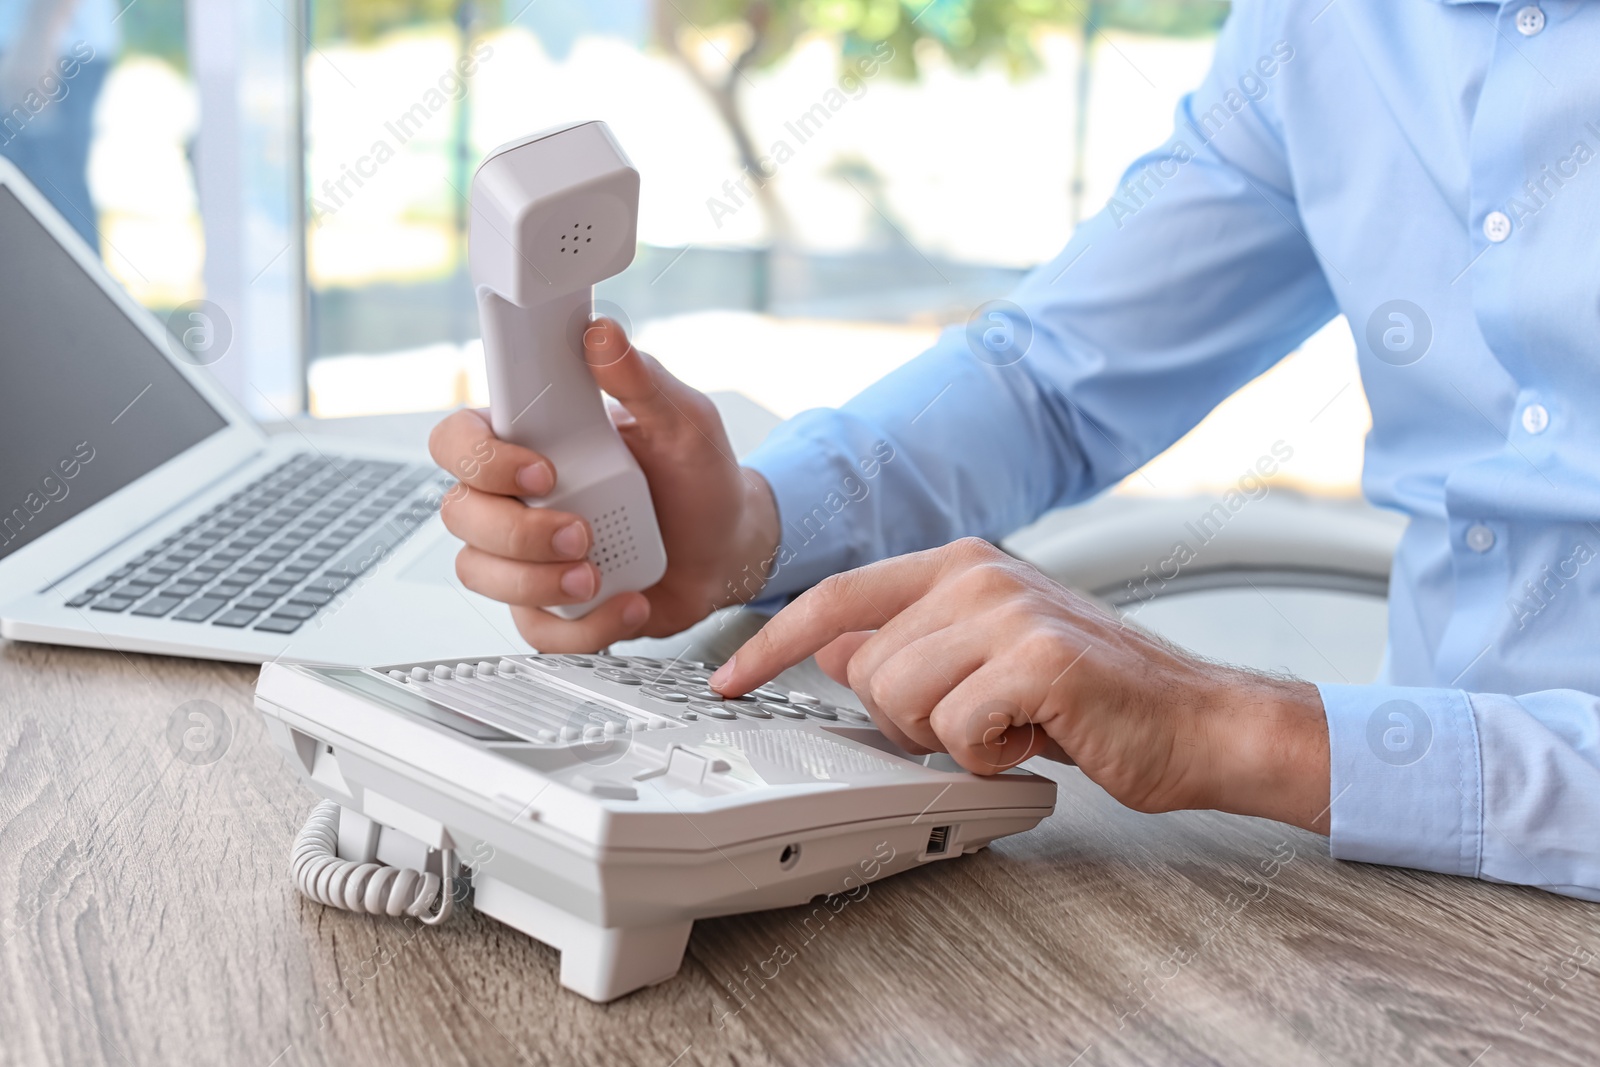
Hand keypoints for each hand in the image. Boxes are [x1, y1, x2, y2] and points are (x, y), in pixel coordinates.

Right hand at [428, 318, 779, 650]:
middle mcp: (517, 497)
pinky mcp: (551, 605)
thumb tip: (603, 334)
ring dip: (535, 581)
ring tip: (597, 575)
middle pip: (460, 514)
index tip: (542, 469)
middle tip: (582, 533)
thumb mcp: (682, 422)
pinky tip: (627, 604)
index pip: (457, 440)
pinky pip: (534, 629)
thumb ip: (642, 380)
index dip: (480, 458)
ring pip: (480, 573)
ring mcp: (528, 555)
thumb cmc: (698, 478)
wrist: (728, 547)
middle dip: (516, 531)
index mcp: (532, 440)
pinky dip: (581, 627)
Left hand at [709, 538, 1331, 832]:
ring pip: (902, 701)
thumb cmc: (1097, 697)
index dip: (773, 642)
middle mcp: (980, 574)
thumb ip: (914, 644)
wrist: (1200, 721)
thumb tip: (838, 650)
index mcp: (961, 566)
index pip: (838, 598)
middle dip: (909, 720)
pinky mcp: (1039, 659)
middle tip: (980, 723)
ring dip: (954, 739)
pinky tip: (1038, 739)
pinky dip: (992, 757)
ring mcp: (1010, 610)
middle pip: (867, 669)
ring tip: (1015, 725)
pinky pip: (958, 730)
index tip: (730, 677)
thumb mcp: (990, 658)